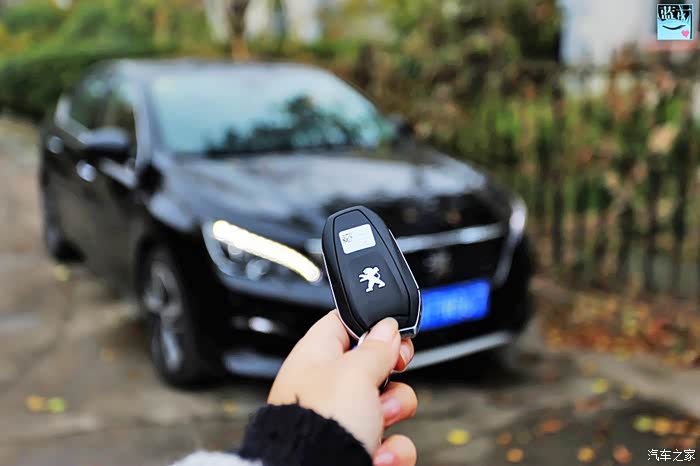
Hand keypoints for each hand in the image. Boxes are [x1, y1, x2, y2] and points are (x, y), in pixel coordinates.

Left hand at [268, 311, 417, 465]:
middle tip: (390, 376)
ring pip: (387, 406)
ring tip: (378, 422)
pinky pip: (391, 442)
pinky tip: (378, 453)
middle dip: (392, 375)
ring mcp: (343, 421)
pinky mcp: (357, 450)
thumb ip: (376, 347)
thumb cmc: (319, 423)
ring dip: (395, 412)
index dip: (372, 325)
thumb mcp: (355, 371)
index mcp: (316, 357)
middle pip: (374, 367)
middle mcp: (328, 388)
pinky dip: (392, 449)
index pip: (343, 326)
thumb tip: (387, 328)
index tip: (395, 332)